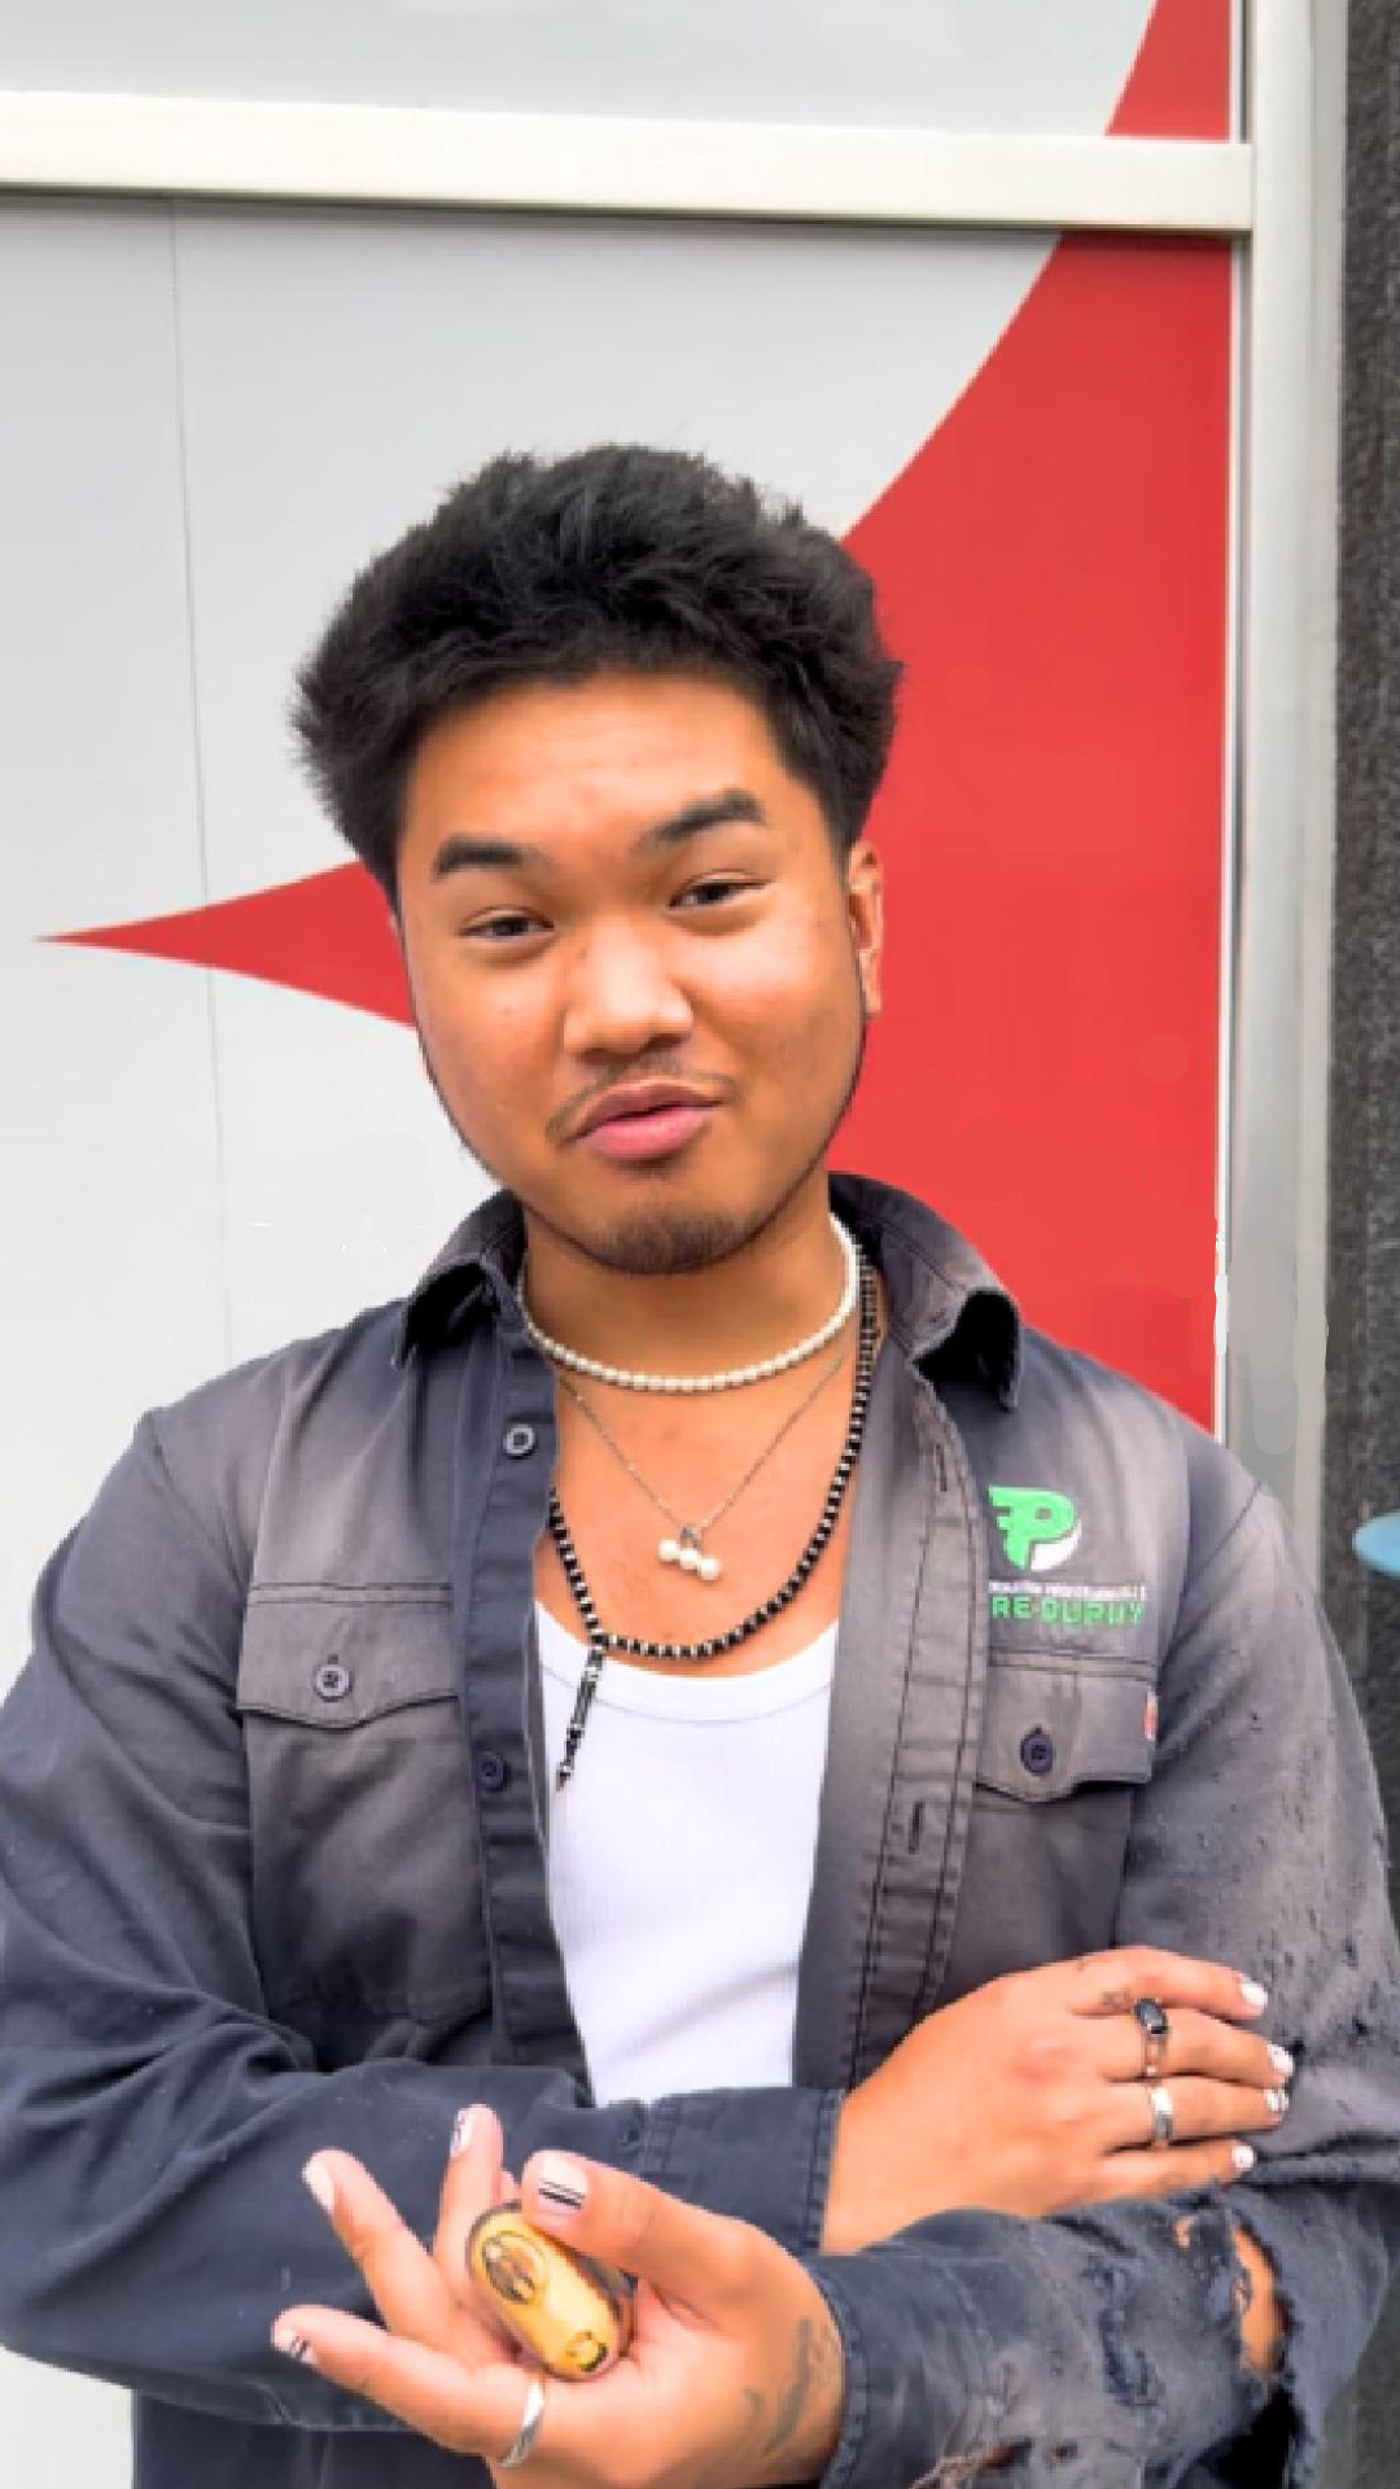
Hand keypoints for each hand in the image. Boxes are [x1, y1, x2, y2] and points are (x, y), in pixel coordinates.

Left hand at [277, 2107, 844, 2488]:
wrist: (811, 2407)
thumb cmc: (775, 2342)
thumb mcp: (728, 2267)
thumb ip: (636, 2225)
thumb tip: (541, 2179)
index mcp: (601, 2440)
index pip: (466, 2404)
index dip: (379, 2363)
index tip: (302, 2329)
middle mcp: (550, 2453)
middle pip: (443, 2345)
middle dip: (388, 2249)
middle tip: (330, 2169)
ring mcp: (540, 2434)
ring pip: (463, 2325)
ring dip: (458, 2225)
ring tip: (470, 2135)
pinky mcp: (539, 2405)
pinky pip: (489, 2327)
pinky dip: (489, 2252)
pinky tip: (491, 2185)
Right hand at [824, 1946, 1290, 2250]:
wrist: (880, 2169)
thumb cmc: (922, 2087)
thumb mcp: (981, 2012)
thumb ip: (1055, 2001)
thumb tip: (1139, 2006)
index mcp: (1030, 1998)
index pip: (1142, 1974)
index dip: (1208, 1979)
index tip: (1250, 1993)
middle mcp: (1059, 2053)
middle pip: (1181, 2039)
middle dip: (1244, 2047)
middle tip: (1276, 2055)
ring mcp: (1072, 2122)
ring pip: (1186, 2105)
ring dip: (1243, 2103)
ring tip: (1272, 2101)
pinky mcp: (1076, 2183)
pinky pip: (1165, 2172)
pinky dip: (1210, 2163)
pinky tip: (1235, 2157)